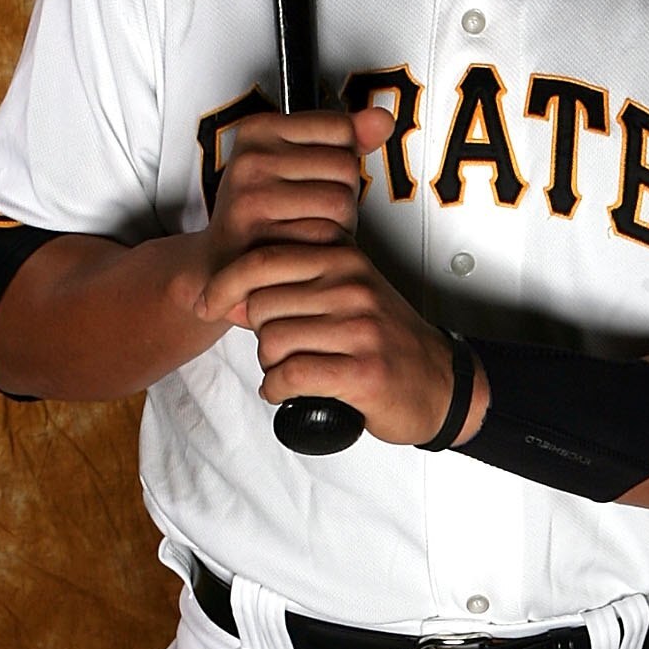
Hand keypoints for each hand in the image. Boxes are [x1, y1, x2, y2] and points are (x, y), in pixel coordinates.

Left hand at [199, 232, 463, 445]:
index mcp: (343, 257)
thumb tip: (223, 296)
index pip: (261, 259)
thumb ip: (288, 286)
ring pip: (271, 342)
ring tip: (293, 371)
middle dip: (258, 334)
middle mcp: (352, 285)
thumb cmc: (382, 340)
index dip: (223, 284)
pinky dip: (278, 389)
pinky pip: (290, 375)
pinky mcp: (362, 371)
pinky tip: (288, 391)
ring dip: (270, 366)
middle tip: (282, 350)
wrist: (440, 383)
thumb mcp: (342, 293)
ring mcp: (359, 327)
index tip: (208, 303)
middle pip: (260, 304)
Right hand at [200, 105, 392, 268]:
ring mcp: (251, 199)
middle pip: (345, 167)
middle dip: (343, 195)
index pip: (340, 129)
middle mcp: (250, 160)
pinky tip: (304, 251)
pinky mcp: (259, 239)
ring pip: (341, 204)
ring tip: (306, 230)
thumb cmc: (262, 215)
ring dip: (338, 225)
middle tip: (310, 212)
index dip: (340, 158)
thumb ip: (344, 138)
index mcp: (258, 130)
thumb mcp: (297, 162)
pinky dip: (326, 250)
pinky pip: (326, 238)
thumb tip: (381, 119)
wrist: (219, 268)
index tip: (311, 176)